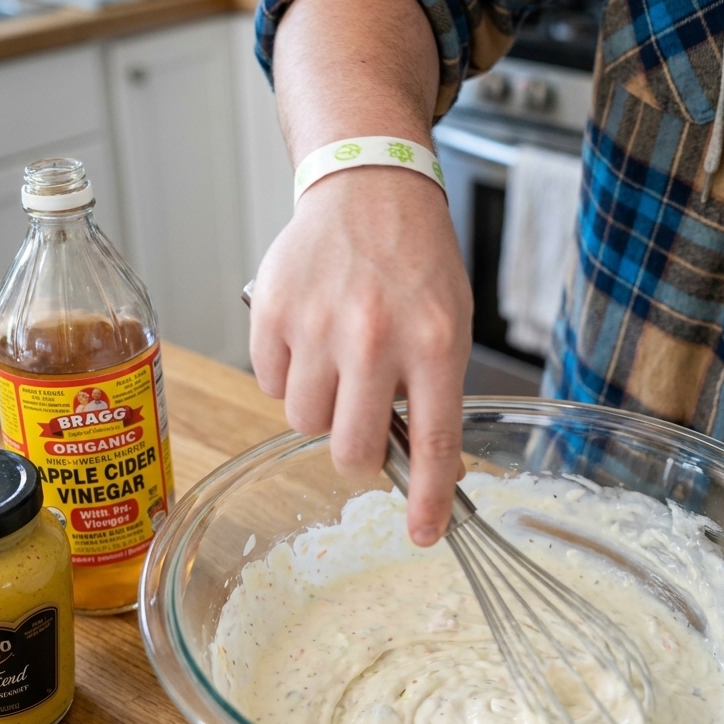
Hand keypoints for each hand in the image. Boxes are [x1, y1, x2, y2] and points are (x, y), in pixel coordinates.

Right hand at [250, 165, 472, 544]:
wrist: (368, 189)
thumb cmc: (415, 261)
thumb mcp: (451, 322)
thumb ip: (436, 392)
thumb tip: (425, 469)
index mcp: (435, 343)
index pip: (433, 443)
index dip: (428, 500)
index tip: (424, 534)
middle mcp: (374, 338)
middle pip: (351, 449)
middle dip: (358, 453)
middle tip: (364, 427)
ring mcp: (318, 326)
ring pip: (304, 423)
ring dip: (322, 410)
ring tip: (338, 366)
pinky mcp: (272, 314)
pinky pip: (271, 386)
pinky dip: (290, 376)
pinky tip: (310, 340)